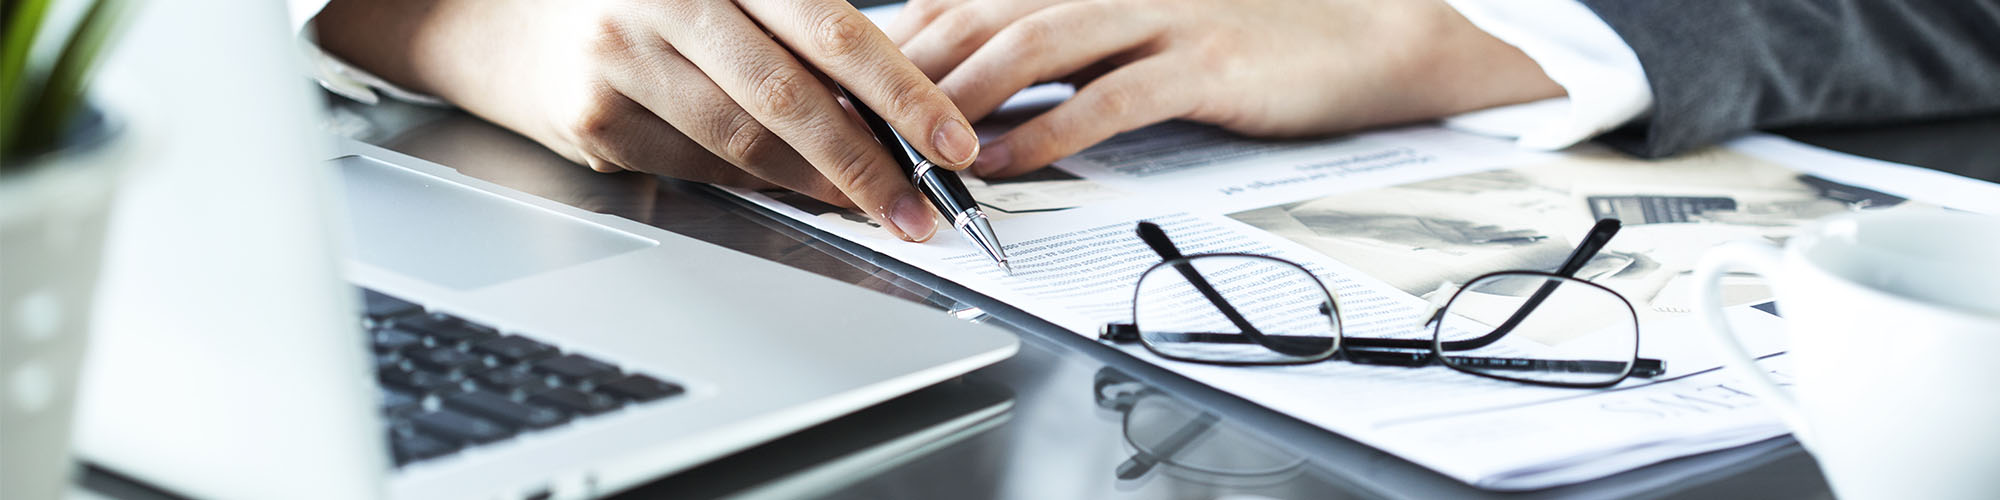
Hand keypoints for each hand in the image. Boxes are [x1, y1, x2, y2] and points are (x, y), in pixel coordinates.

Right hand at [315, 0, 980, 240]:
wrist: (494, 16)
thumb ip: (794, 26)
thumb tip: (892, 104)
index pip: (828, 27)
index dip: (899, 89)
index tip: (951, 140)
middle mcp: (663, 0)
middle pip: (791, 97)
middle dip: (869, 163)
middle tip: (923, 207)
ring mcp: (622, 61)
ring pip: (746, 143)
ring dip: (820, 183)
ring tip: (874, 204)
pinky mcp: (595, 119)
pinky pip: (701, 166)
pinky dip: (757, 183)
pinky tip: (793, 188)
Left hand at [888, 0, 1563, 177]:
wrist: (1370, 33)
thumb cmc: (1252, 35)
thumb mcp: (1146, 21)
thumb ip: (1071, 38)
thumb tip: (987, 75)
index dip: (910, 33)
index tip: (854, 77)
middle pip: (990, 12)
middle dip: (913, 64)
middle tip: (853, 114)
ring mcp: (1164, 16)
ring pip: (1036, 45)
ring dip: (964, 95)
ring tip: (909, 141)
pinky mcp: (1207, 63)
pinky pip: (1110, 99)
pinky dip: (1046, 132)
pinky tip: (1002, 162)